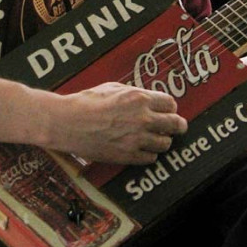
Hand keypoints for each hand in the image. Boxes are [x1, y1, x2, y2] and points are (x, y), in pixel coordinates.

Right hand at [58, 82, 187, 164]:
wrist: (68, 122)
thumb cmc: (88, 101)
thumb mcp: (114, 87)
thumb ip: (135, 93)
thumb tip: (148, 98)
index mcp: (140, 98)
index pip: (171, 104)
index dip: (171, 107)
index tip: (169, 110)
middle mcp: (142, 119)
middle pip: (175, 124)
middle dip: (178, 125)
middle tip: (178, 126)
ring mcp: (136, 139)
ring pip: (165, 143)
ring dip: (163, 140)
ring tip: (157, 138)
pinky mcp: (127, 155)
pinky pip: (151, 158)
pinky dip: (150, 154)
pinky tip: (143, 149)